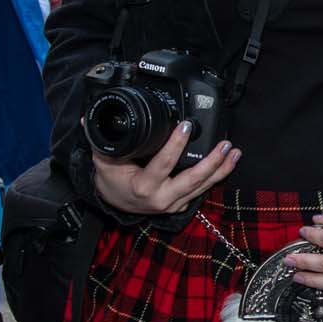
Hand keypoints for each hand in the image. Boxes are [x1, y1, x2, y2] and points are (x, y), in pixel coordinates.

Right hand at [91, 123, 237, 217]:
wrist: (113, 203)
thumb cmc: (110, 179)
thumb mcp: (103, 159)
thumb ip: (101, 140)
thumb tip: (89, 118)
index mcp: (143, 186)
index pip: (163, 164)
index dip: (175, 145)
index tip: (186, 126)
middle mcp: (161, 198)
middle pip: (193, 180)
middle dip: (211, 162)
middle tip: (224, 144)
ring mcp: (173, 203)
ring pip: (202, 187)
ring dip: (221, 168)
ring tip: (233, 151)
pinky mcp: (181, 203)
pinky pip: (201, 190)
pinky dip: (216, 176)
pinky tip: (228, 162)